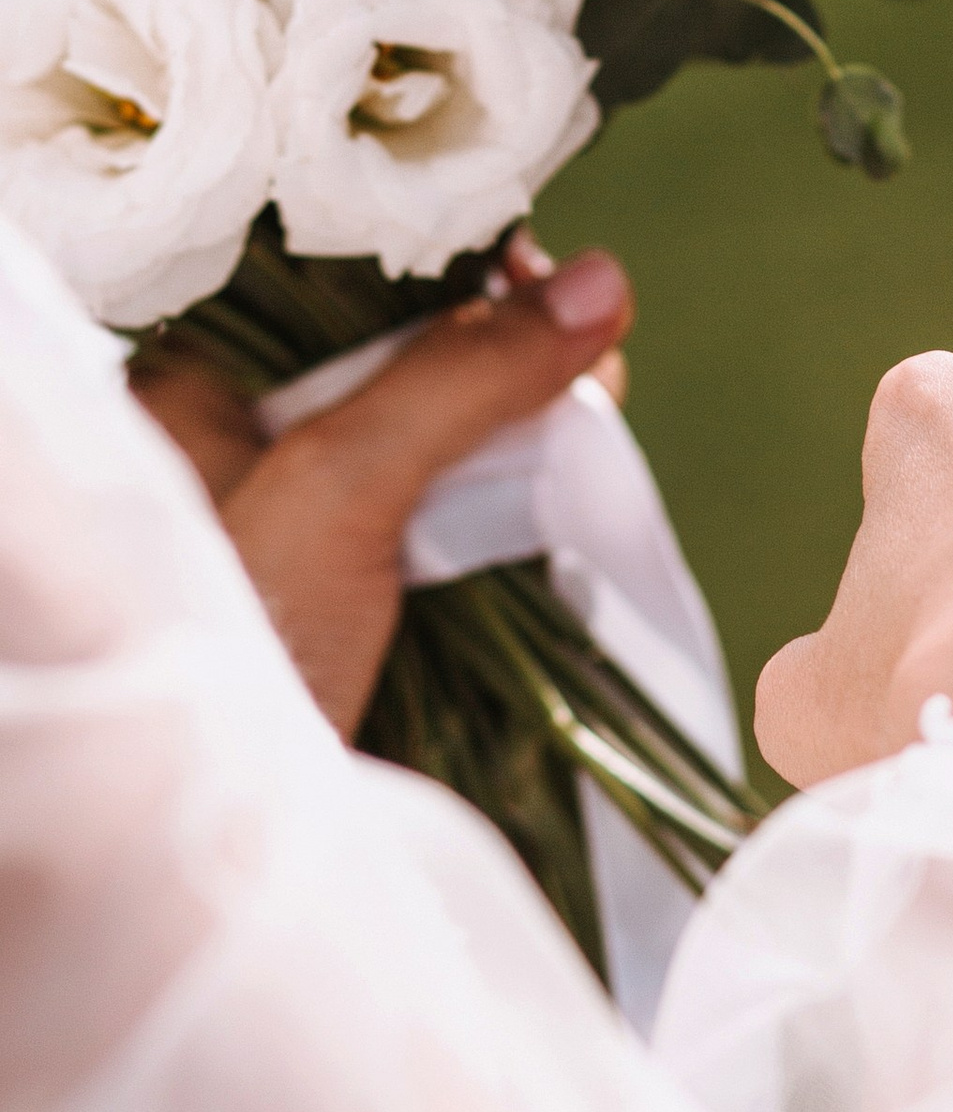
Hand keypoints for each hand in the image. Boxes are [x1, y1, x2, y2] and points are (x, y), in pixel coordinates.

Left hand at [132, 235, 634, 736]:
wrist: (228, 854)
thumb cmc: (233, 651)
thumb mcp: (337, 488)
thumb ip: (460, 377)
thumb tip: (601, 280)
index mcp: (192, 388)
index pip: (325, 274)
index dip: (436, 256)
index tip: (536, 265)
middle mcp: (240, 439)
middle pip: (393, 345)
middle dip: (498, 337)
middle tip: (590, 344)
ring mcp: (305, 519)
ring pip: (433, 426)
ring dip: (518, 417)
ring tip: (595, 407)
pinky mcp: (363, 587)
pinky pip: (449, 506)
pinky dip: (510, 492)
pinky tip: (567, 482)